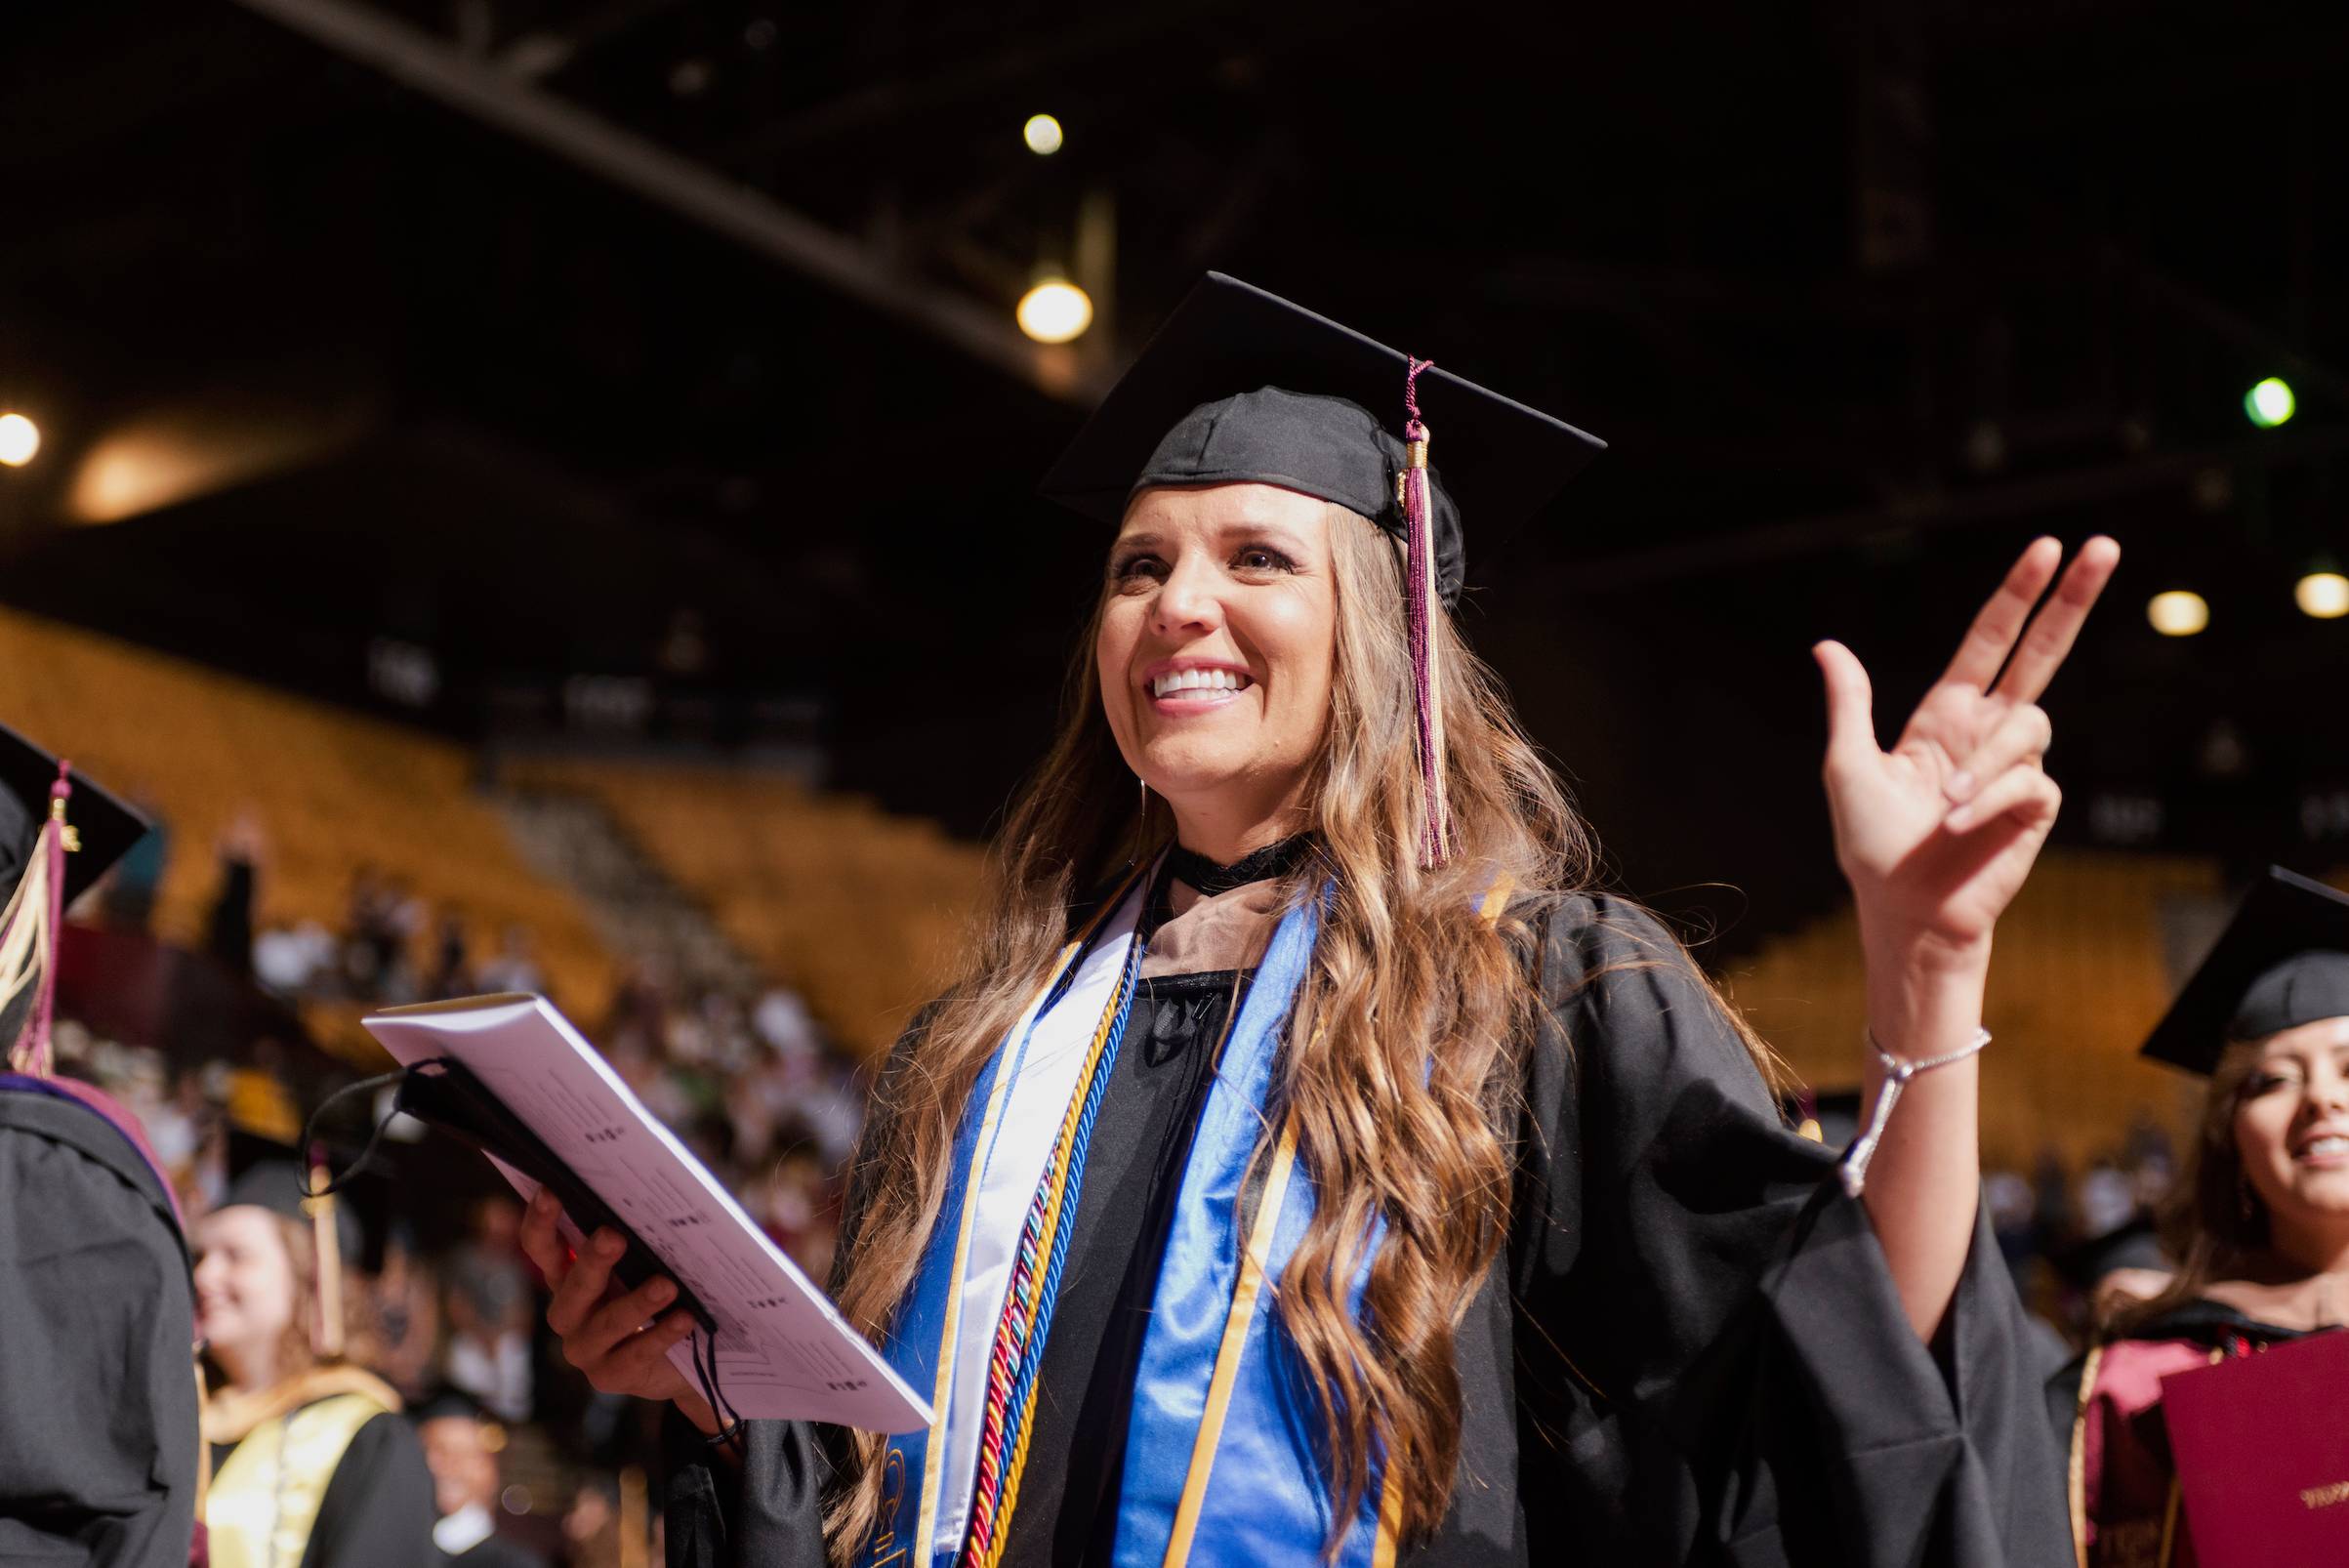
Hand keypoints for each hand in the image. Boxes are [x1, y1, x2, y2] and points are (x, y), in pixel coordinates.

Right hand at [518, 1188, 717, 1431]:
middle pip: (573, 1286)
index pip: (542, 1247)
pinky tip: (684, 1319)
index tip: (550, 1192)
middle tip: (613, 1236)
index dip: (541, 1222)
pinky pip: (636, 1354)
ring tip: (666, 1285)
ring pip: (606, 1324)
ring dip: (637, 1302)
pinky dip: (661, 1334)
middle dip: (593, 1260)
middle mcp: (568, 1313)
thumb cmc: (658, 1294)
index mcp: (567, 1276)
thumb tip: (658, 1202)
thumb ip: (640, 1239)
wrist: (680, 1359)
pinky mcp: (609, 1376)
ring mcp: (585, 1349)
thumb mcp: (645, 1264)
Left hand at [1816, 536, 2119, 962]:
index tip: (2048, 547)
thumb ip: (1850, 703)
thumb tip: (1827, 645)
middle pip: (2044, 652)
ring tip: (1942, 807)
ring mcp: (2016, 767)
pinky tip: (1956, 824)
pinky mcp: (2034, 805)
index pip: (1991, 640)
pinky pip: (2026, 780)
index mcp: (1947, 714)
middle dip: (2072, 599)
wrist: (1902, 910)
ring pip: (2029, 725)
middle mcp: (1988, 732)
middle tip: (2103, 545)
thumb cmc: (1873, 845)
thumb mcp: (1847, 765)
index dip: (2017, 594)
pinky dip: (1986, 798)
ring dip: (1983, 763)